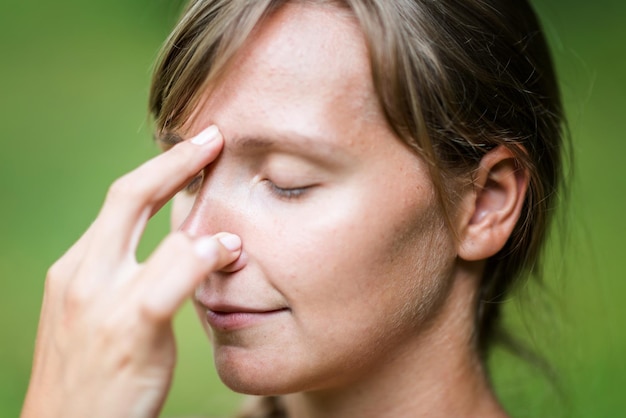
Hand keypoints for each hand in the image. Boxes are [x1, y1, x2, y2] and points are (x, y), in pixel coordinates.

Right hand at [21, 125, 238, 417]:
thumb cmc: (91, 378)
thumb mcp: (96, 317)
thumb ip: (126, 278)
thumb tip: (174, 247)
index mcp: (76, 267)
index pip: (120, 201)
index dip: (158, 169)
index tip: (189, 150)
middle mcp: (82, 272)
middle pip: (130, 193)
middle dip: (176, 160)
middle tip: (215, 138)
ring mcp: (102, 297)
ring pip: (160, 231)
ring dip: (203, 218)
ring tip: (232, 227)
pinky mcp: (131, 325)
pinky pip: (177, 273)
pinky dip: (207, 256)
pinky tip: (227, 251)